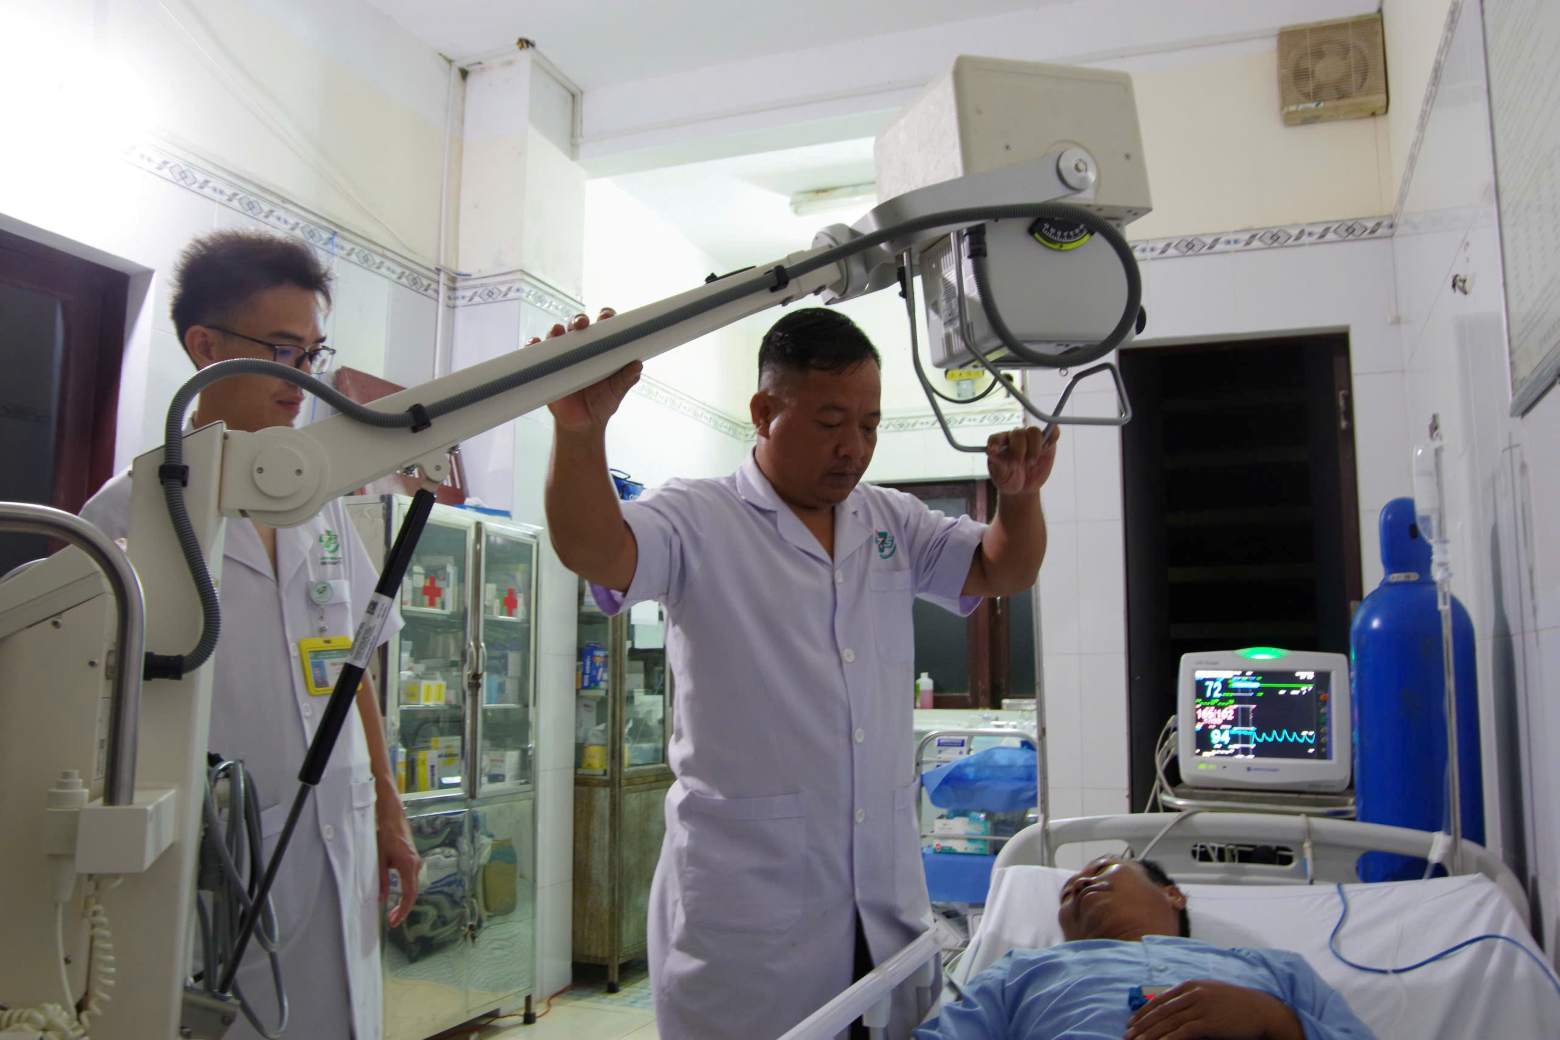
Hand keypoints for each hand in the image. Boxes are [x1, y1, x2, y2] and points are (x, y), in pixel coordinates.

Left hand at [376, 795, 420, 927]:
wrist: (393, 817)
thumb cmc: (385, 836)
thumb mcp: (379, 860)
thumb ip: (380, 881)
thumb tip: (381, 900)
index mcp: (408, 865)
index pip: (409, 894)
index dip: (403, 910)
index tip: (394, 921)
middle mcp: (416, 865)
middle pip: (413, 893)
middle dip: (403, 909)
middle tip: (391, 921)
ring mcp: (416, 862)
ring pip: (412, 887)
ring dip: (404, 901)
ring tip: (392, 913)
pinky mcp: (413, 860)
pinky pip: (411, 880)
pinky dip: (405, 891)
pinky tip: (396, 897)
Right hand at [532, 308, 641, 433]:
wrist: (583, 425)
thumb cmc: (602, 403)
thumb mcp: (616, 392)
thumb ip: (626, 379)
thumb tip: (637, 365)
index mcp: (601, 347)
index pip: (603, 325)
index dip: (605, 316)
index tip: (606, 317)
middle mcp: (580, 347)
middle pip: (577, 324)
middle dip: (579, 319)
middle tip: (583, 324)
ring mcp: (562, 355)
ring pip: (557, 334)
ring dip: (556, 329)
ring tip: (558, 332)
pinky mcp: (546, 367)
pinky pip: (537, 352)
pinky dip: (534, 345)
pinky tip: (535, 344)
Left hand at [986, 426, 1059, 495]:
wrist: (1023, 488)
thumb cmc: (1009, 479)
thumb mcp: (1001, 476)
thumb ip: (998, 464)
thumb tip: (992, 452)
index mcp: (1000, 444)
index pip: (996, 437)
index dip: (995, 442)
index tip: (994, 450)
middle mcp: (1015, 438)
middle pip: (1018, 434)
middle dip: (1018, 450)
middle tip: (1016, 465)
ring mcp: (1031, 439)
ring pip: (1034, 431)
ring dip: (1034, 448)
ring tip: (1031, 462)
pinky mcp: (1046, 443)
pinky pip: (1052, 431)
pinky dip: (1052, 436)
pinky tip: (1047, 447)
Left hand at [1124, 980, 1303, 1039]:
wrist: (1262, 1010)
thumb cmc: (1236, 1004)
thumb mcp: (1210, 993)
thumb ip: (1190, 997)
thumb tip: (1171, 1008)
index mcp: (1190, 985)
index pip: (1159, 1000)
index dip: (1143, 1012)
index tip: (1131, 1023)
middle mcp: (1192, 993)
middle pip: (1159, 1011)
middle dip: (1141, 1025)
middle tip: (1127, 1036)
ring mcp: (1200, 1007)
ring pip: (1167, 1023)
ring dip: (1149, 1034)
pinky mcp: (1208, 1022)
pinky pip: (1182, 1032)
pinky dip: (1167, 1039)